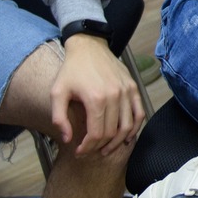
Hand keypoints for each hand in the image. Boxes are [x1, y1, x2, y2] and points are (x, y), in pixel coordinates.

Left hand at [49, 34, 141, 157]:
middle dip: (100, 146)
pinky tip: (126, 136)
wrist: (88, 46)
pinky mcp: (133, 87)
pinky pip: (139, 113)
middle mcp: (115, 96)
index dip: (88, 147)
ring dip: (118, 142)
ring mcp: (126, 91)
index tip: (80, 152)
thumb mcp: (57, 92)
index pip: (96, 134)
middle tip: (90, 150)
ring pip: (128, 126)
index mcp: (95, 98)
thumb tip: (68, 139)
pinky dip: (135, 127)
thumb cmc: (72, 70)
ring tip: (107, 148)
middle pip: (112, 132)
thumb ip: (59, 118)